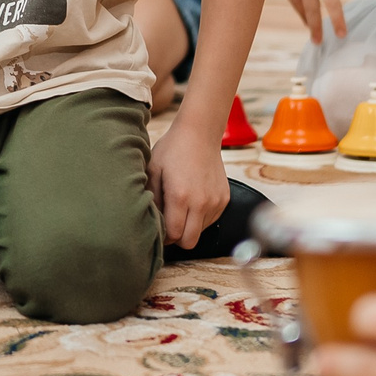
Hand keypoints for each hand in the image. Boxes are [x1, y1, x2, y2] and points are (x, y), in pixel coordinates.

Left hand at [147, 114, 229, 249]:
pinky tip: (193, 200)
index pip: (174, 235)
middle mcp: (201, 202)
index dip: (164, 237)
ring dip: (189, 226)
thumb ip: (151, 200)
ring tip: (181, 207)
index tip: (159, 229)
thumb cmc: (172, 150)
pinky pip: (211, 220)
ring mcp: (215, 202)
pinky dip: (200, 217)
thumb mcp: (153, 170)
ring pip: (201, 232)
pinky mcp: (224, 199)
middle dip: (177, 238)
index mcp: (180, 196)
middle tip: (169, 225)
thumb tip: (151, 223)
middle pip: (190, 242)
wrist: (200, 133)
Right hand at [274, 0, 366, 41]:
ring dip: (304, 16)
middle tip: (318, 42)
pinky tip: (300, 8)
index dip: (337, 21)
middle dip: (315, 27)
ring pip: (296, 3)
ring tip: (310, 27)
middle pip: (310, 9)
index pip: (332, 3)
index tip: (341, 34)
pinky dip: (294, 1)